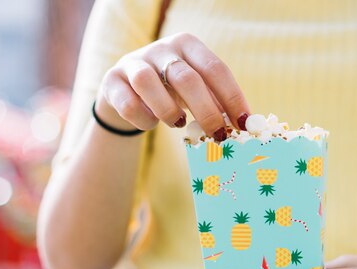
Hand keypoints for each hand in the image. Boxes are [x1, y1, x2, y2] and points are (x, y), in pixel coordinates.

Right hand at [96, 32, 249, 135]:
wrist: (127, 92)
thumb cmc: (173, 93)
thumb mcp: (197, 92)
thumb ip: (217, 103)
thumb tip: (243, 126)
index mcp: (189, 46)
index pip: (216, 69)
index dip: (233, 98)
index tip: (244, 124)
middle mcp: (162, 49)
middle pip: (186, 78)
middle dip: (206, 111)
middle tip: (217, 135)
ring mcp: (134, 62)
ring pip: (148, 82)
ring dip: (168, 110)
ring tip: (177, 123)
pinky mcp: (112, 81)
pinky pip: (127, 103)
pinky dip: (143, 119)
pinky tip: (150, 123)